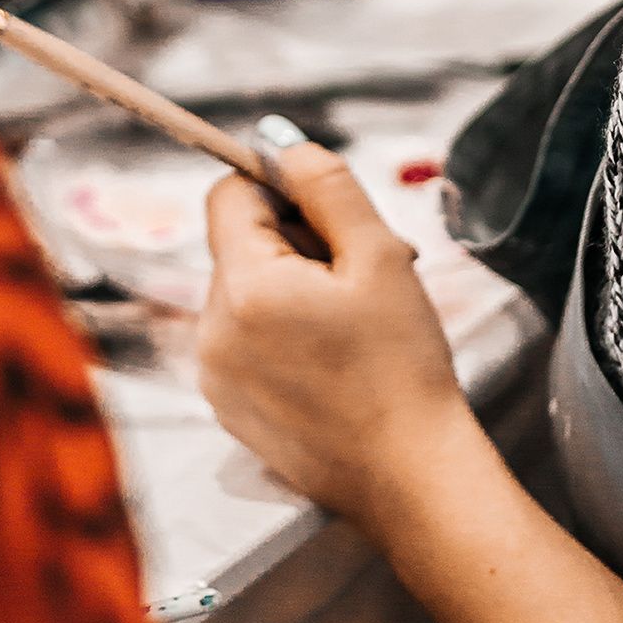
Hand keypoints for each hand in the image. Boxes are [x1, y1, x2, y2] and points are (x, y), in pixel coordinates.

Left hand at [197, 143, 469, 537]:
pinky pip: (245, 340)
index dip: (280, 190)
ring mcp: (215, 377)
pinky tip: (335, 360)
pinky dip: (283, 334)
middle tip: (362, 274)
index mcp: (244, 288)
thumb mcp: (379, 255)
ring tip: (353, 322)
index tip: (330, 216)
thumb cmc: (403, 365)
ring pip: (245, 291)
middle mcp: (211, 332)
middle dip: (297, 244)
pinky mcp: (229, 409)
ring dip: (293, 288)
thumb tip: (280, 142)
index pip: (229, 195)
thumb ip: (326, 185)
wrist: (411, 480)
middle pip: (239, 244)